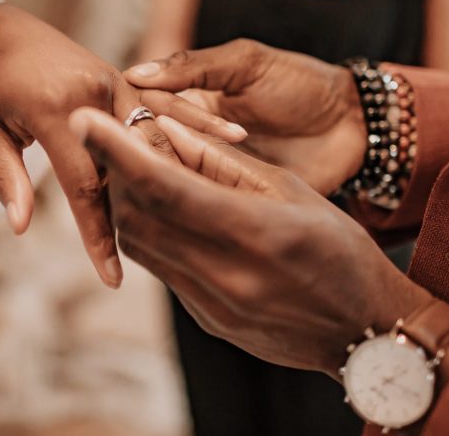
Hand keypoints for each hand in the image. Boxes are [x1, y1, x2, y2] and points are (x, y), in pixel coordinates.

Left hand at [0, 3, 236, 287]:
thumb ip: (8, 179)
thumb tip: (21, 227)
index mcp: (54, 107)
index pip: (83, 184)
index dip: (99, 234)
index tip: (111, 276)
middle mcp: (91, 91)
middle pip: (132, 161)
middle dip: (151, 209)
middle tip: (180, 251)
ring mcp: (111, 78)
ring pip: (158, 130)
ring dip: (189, 164)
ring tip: (229, 195)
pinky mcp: (121, 75)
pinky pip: (163, 102)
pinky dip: (196, 120)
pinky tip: (232, 135)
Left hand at [69, 107, 431, 376]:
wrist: (364, 330)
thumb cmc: (340, 249)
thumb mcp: (290, 190)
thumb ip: (222, 162)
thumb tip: (166, 131)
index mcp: (254, 233)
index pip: (164, 187)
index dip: (117, 151)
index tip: (84, 118)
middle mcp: (226, 276)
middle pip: (138, 216)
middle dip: (115, 172)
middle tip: (111, 140)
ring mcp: (212, 306)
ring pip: (140, 244)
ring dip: (129, 203)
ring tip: (136, 171)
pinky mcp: (207, 320)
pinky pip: (162, 269)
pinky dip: (155, 233)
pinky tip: (171, 214)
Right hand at [125, 39, 365, 195]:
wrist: (352, 125)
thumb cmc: (301, 85)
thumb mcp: (247, 64)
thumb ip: (195, 67)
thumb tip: (136, 73)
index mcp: (189, 99)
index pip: (143, 109)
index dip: (133, 117)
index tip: (125, 126)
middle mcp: (191, 136)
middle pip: (148, 147)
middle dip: (143, 152)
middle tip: (138, 162)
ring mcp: (208, 170)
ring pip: (168, 178)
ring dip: (161, 179)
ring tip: (153, 188)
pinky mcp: (229, 199)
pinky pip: (199, 204)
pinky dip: (188, 204)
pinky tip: (176, 208)